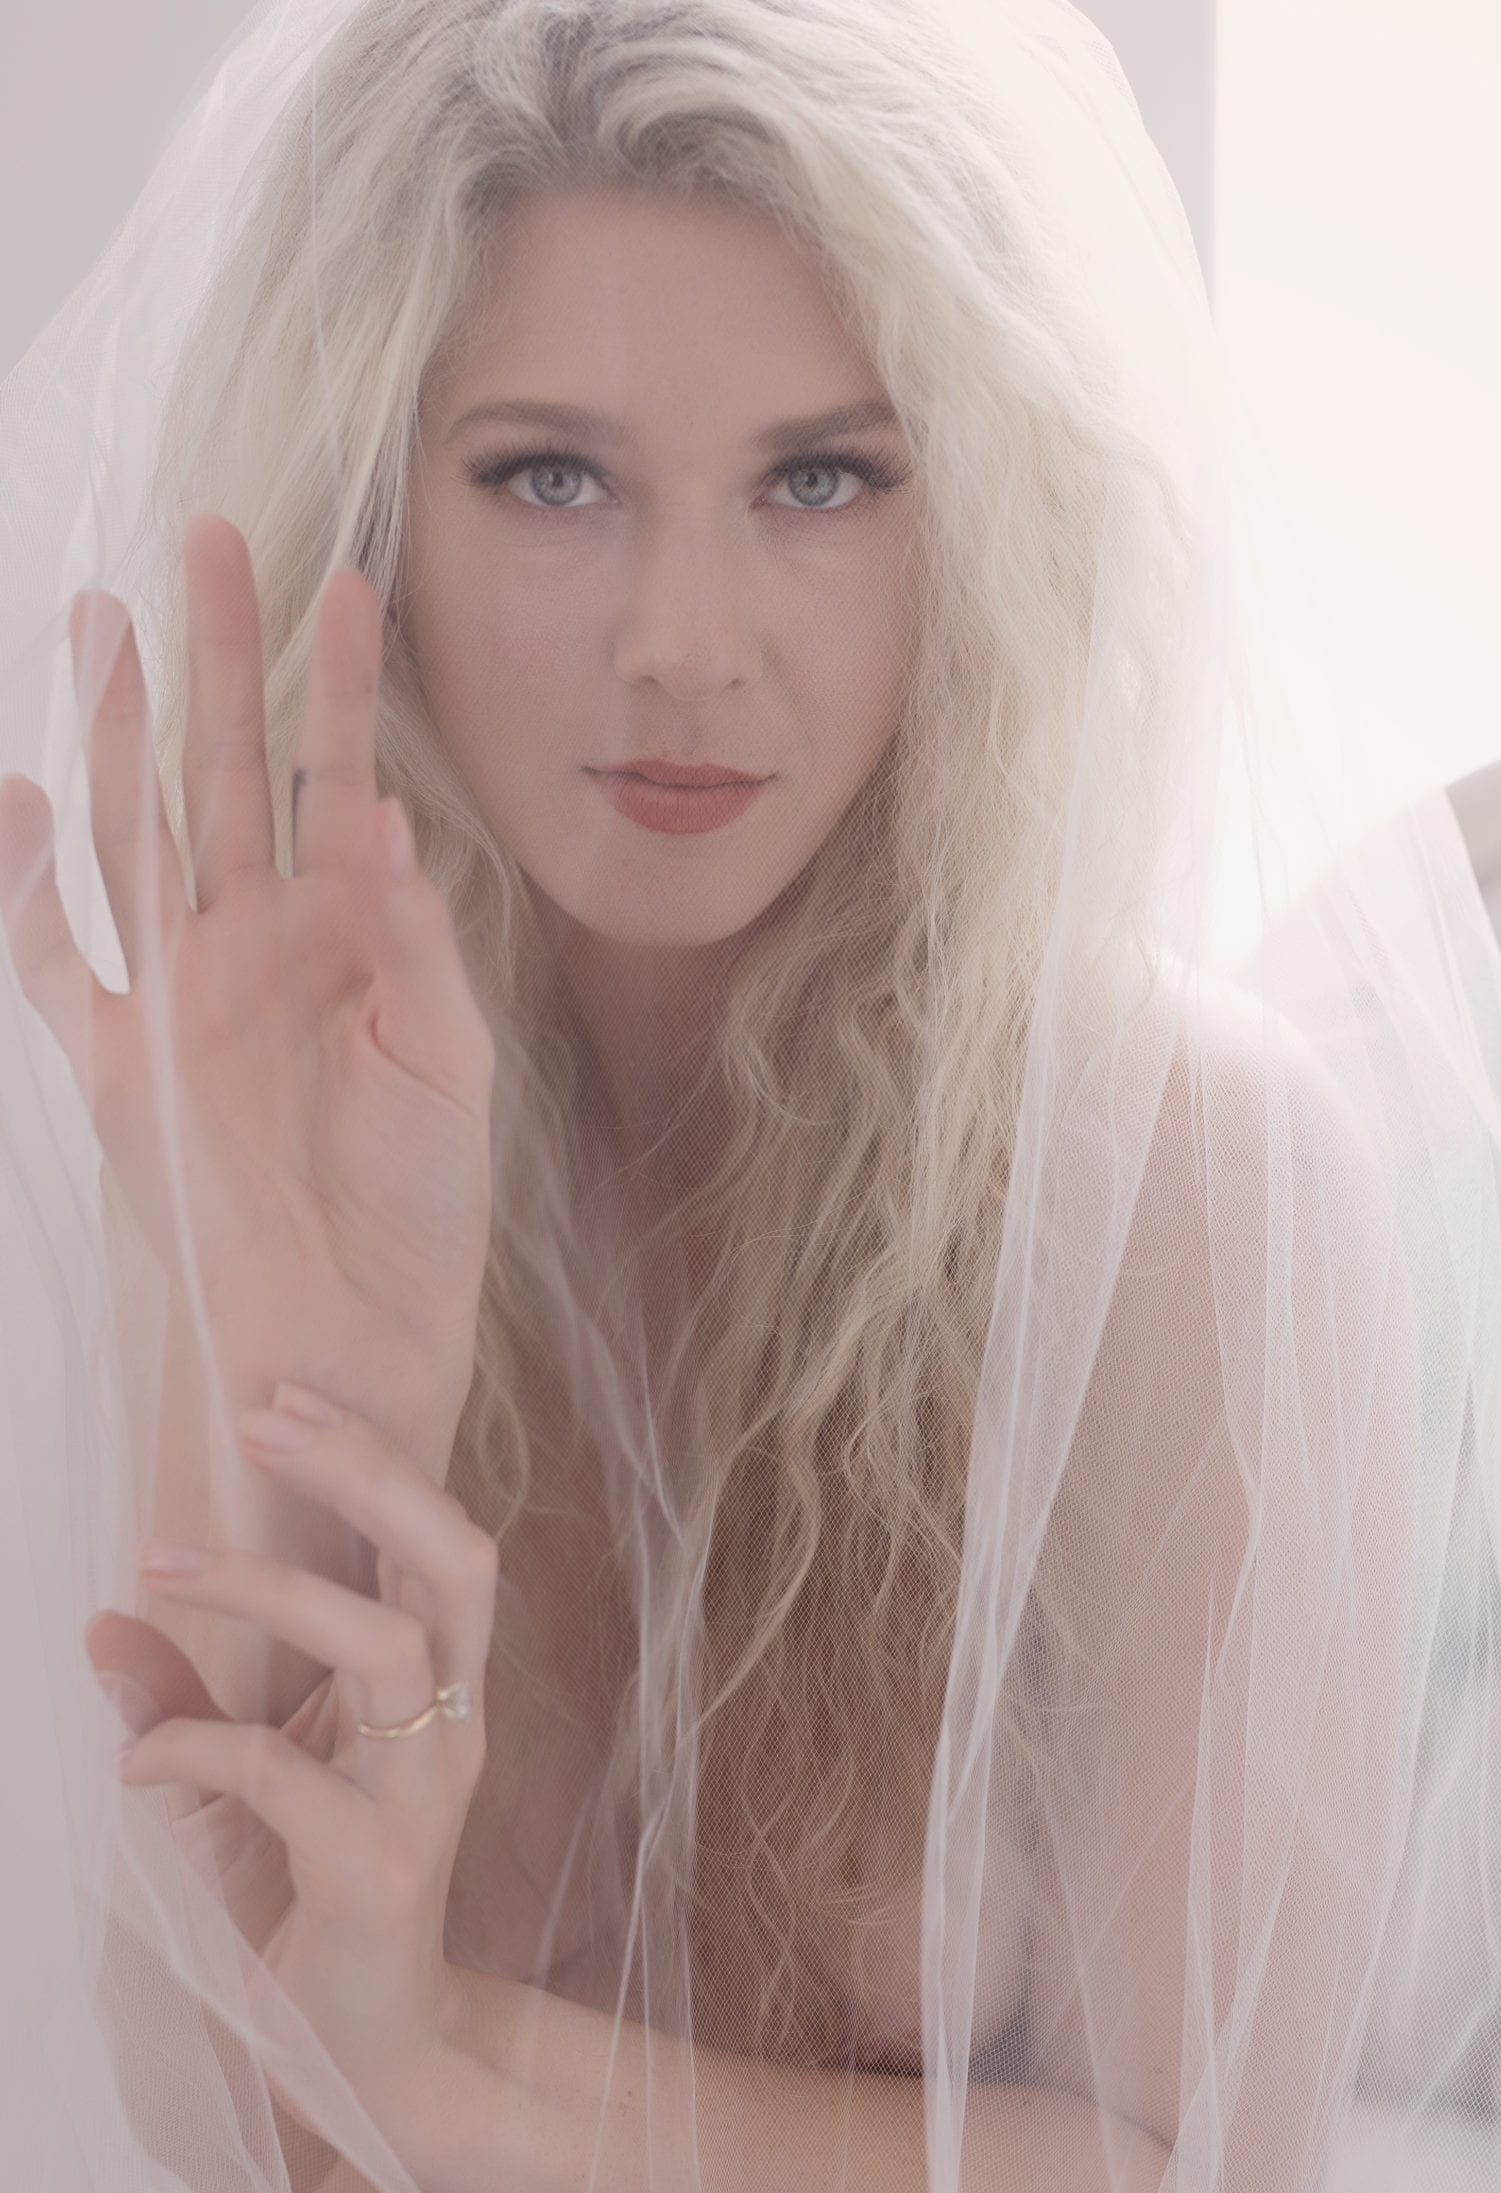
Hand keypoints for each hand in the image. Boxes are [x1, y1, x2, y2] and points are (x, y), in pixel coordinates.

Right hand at [0, 514, 494, 1435]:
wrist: (353, 1338)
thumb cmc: (419, 1211)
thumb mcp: (448, 1068)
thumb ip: (414, 947)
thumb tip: (381, 825)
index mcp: (347, 939)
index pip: (338, 780)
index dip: (341, 687)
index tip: (354, 583)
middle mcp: (255, 946)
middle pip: (223, 770)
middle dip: (219, 656)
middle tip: (214, 536)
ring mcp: (178, 996)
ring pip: (135, 832)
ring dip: (119, 730)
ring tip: (107, 619)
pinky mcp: (120, 1065)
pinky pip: (56, 959)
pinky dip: (24, 886)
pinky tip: (19, 793)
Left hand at [101, 1383, 493, 2151]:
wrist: (369, 2057)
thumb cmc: (311, 1910)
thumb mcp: (244, 1794)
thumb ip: (187, 1705)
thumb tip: (103, 1621)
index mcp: (438, 1693)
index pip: (440, 1544)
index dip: (377, 1461)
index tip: (283, 1397)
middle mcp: (451, 1728)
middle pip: (451, 1559)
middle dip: (364, 1473)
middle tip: (264, 1418)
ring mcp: (423, 1800)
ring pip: (380, 1642)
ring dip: (266, 1587)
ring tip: (159, 1562)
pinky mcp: (374, 1872)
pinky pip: (276, 1774)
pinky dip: (189, 1749)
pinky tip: (133, 1765)